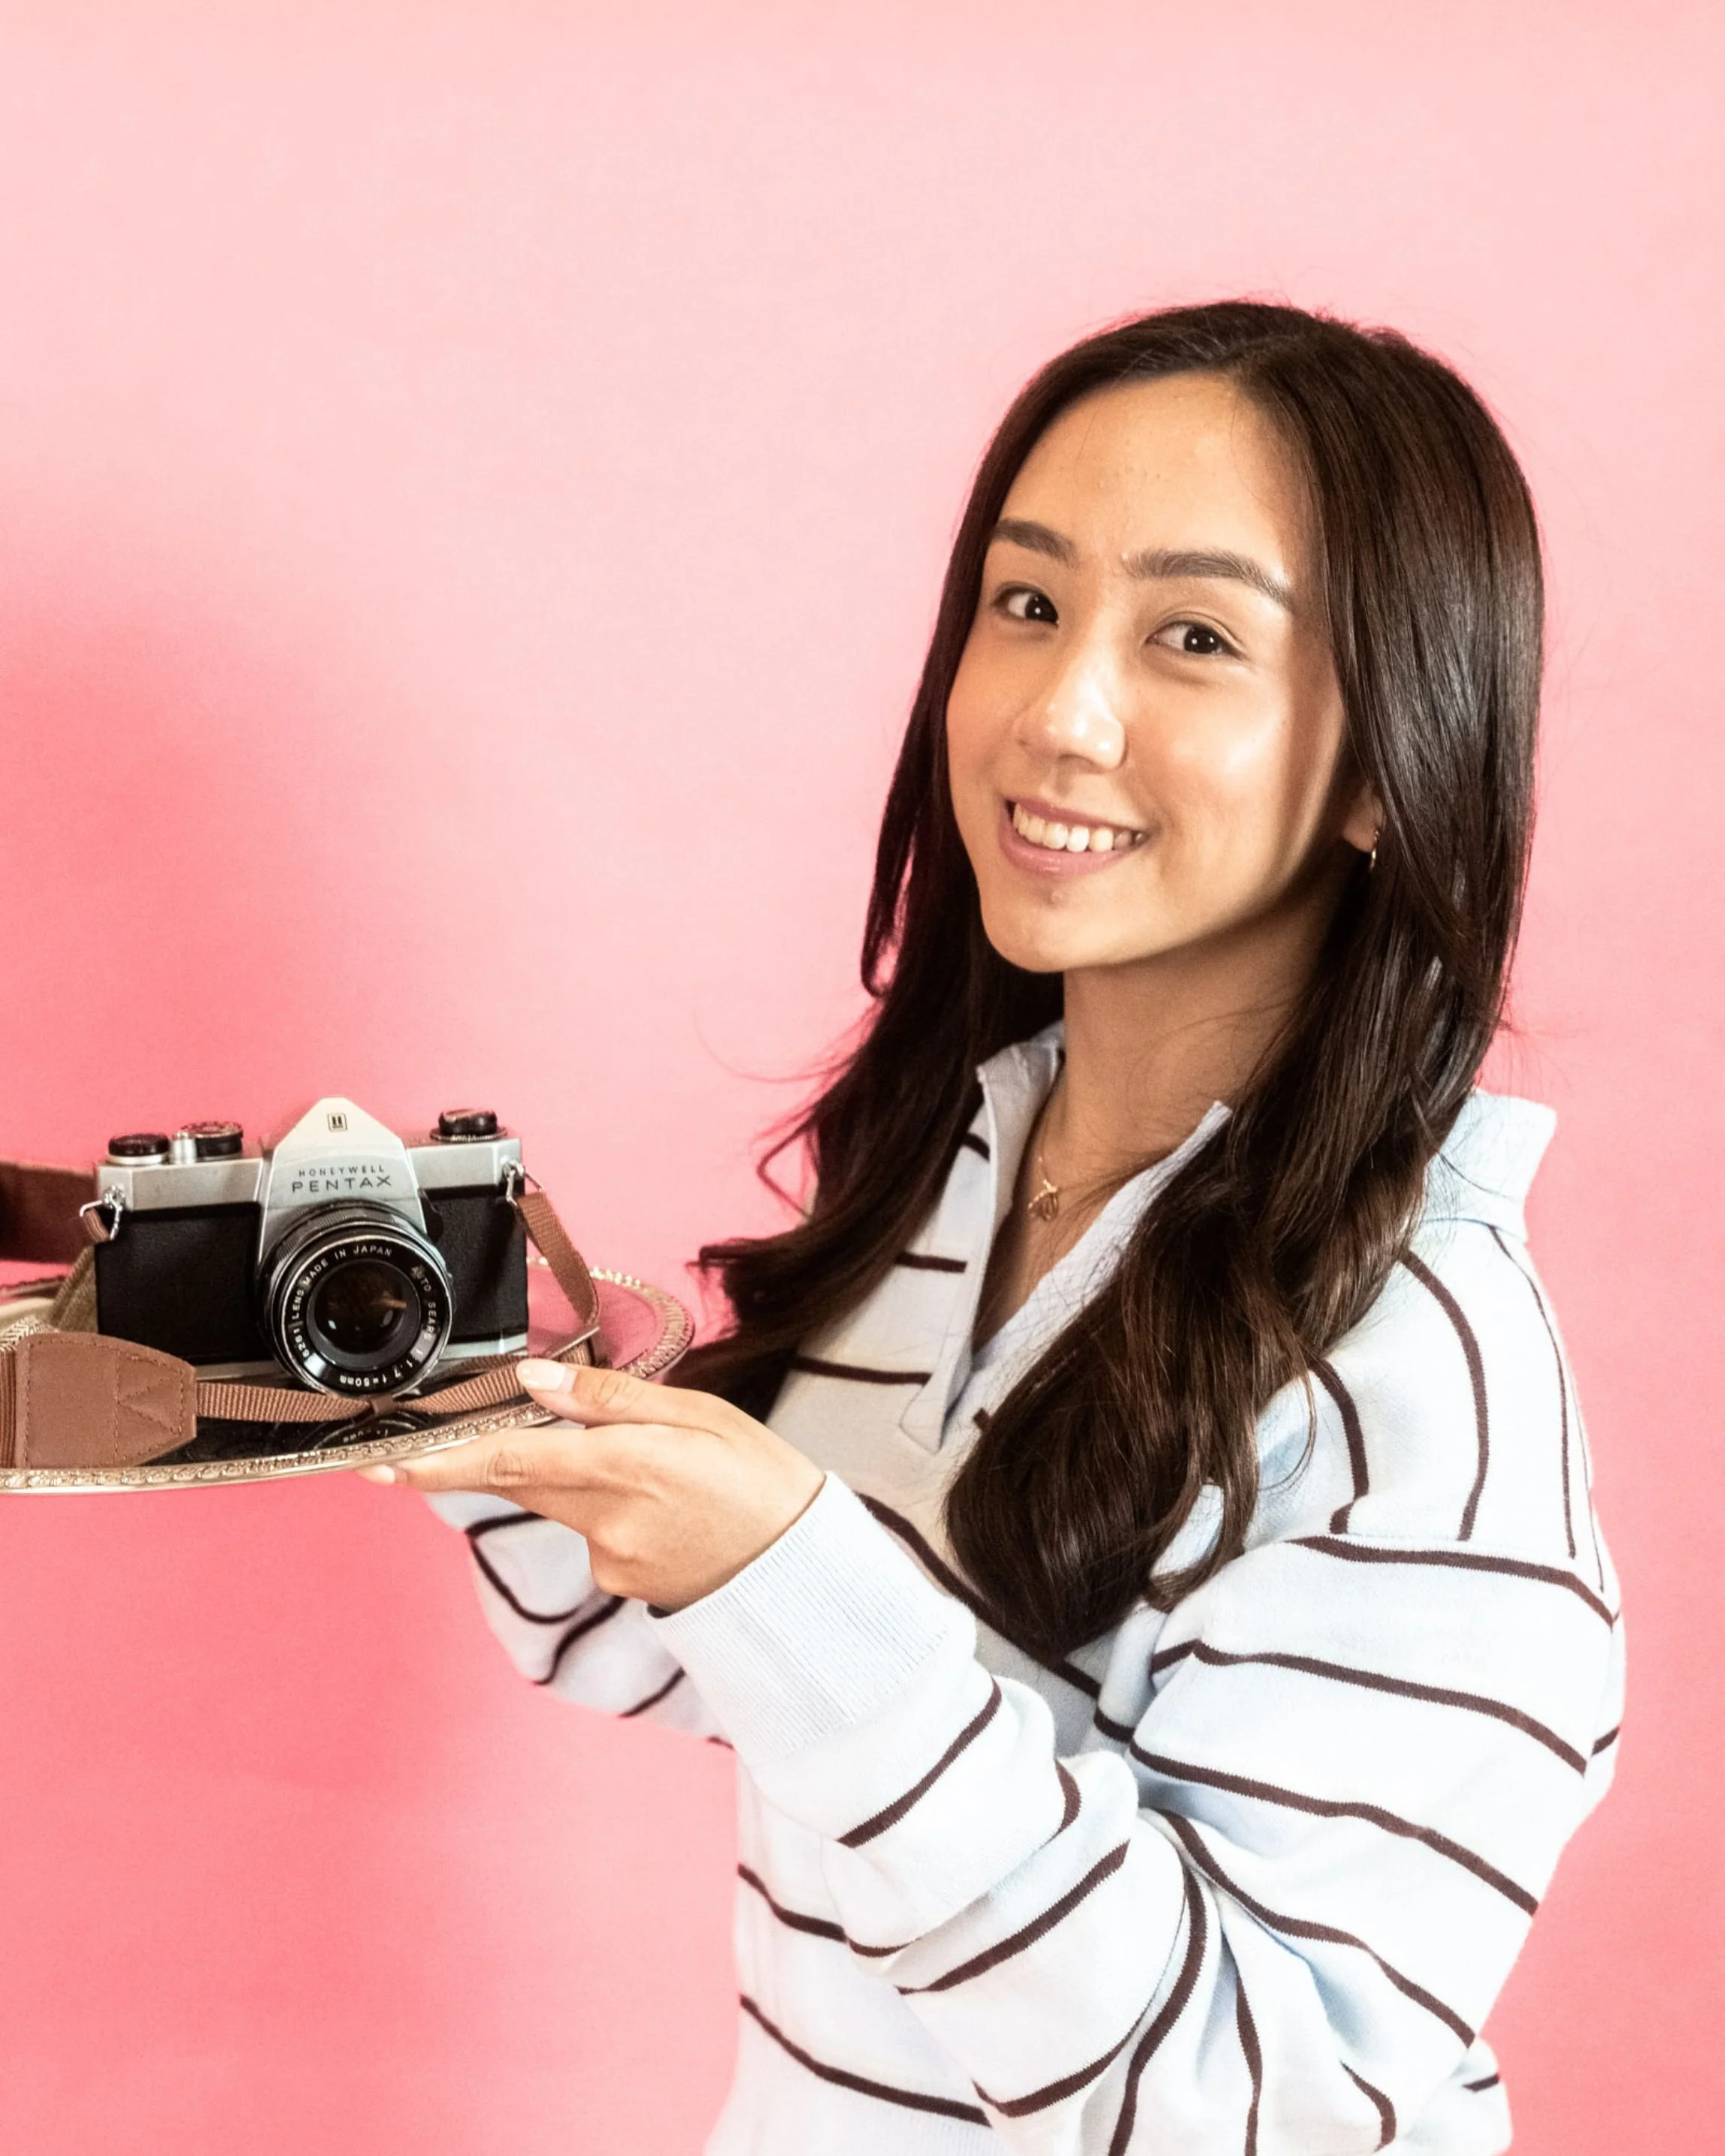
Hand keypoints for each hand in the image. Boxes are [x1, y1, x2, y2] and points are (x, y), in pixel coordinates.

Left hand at [359, 1359, 825, 1611]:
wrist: (803, 1574)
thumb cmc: (763, 1481)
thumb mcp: (701, 1416)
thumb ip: (613, 1399)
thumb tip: (538, 1382)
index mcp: (627, 1465)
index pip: (511, 1459)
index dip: (440, 1462)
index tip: (384, 1464)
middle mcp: (607, 1519)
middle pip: (519, 1478)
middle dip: (485, 1455)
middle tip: (451, 1440)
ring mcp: (609, 1559)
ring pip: (560, 1501)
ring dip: (578, 1475)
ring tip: (664, 1469)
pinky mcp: (619, 1584)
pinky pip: (592, 1532)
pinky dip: (611, 1508)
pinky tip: (667, 1506)